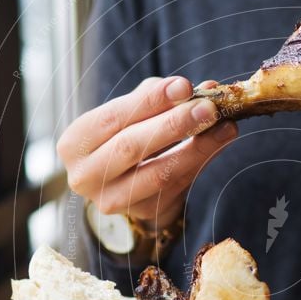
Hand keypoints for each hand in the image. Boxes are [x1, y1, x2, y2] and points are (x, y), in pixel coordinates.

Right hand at [56, 76, 237, 225]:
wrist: (124, 183)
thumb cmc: (125, 136)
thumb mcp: (129, 115)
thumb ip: (156, 99)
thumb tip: (200, 88)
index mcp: (76, 142)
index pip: (114, 118)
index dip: (150, 102)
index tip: (183, 86)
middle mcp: (87, 176)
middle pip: (132, 147)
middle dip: (174, 124)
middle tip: (209, 107)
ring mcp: (114, 200)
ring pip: (160, 172)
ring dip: (197, 146)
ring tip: (225, 125)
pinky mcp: (144, 213)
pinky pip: (179, 185)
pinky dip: (203, 159)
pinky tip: (222, 139)